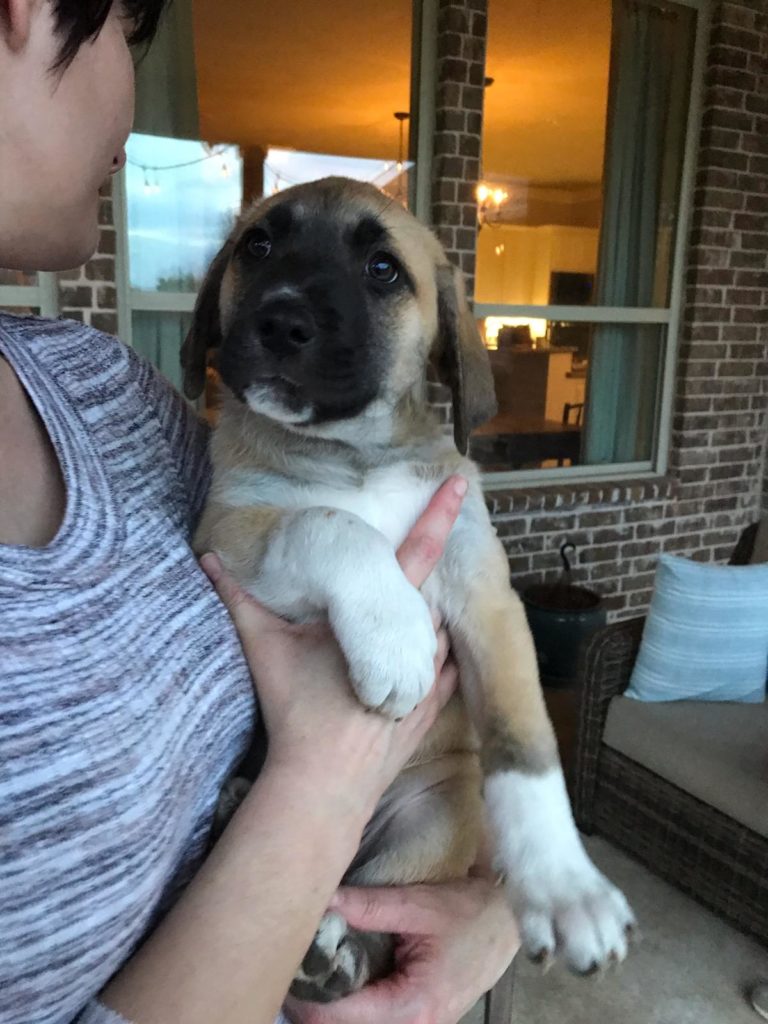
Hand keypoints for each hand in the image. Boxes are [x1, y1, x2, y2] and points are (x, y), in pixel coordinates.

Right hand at [201, 475, 466, 822]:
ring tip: (406, 610)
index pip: (419, 553)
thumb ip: (238, 600)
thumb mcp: (263, 648)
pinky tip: (427, 649)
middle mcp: (416, 642)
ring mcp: (429, 678)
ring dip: (429, 615)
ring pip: (441, 631)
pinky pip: (448, 670)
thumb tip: (207, 560)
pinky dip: (439, 655)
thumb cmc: (296, 710)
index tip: (461, 482)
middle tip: (421, 555)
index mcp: (382, 617)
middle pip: (433, 592)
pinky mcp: (430, 710)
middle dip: (427, 575)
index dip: (439, 514)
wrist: (323, 783)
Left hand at [284, 878, 519, 1023]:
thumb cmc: (469, 912)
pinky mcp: (416, 1021)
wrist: (506, 921)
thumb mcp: (417, 905)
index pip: (341, 1017)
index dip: (308, 997)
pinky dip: (349, 1009)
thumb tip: (322, 900)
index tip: (288, 967)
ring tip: (307, 975)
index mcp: (413, 1006)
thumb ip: (368, 907)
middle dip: (312, 1007)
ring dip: (329, 1011)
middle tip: (291, 969)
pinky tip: (334, 982)